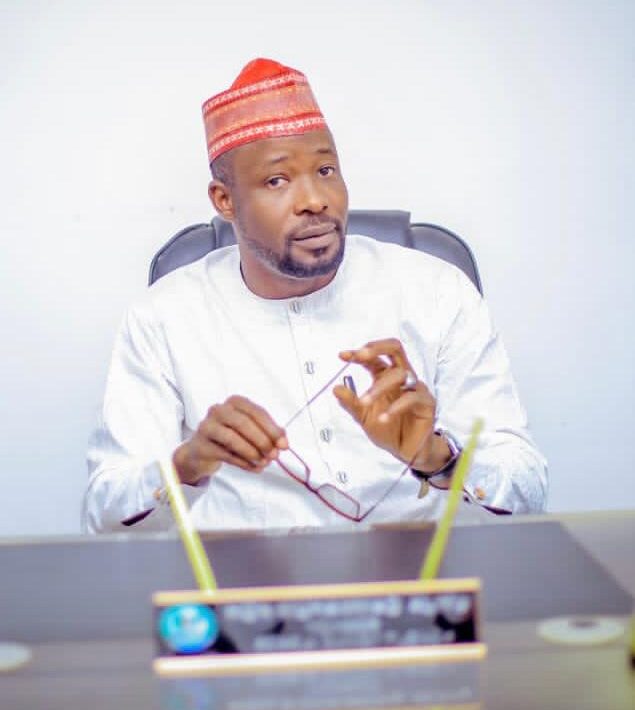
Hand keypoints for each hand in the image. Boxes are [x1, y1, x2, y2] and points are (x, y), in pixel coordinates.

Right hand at [172, 396, 287, 484]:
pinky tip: (254, 468)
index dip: (272, 429)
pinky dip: (243, 463)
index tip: (284, 444)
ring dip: (252, 453)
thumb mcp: (251, 431)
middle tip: (274, 455)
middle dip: (262, 441)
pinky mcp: (202, 445)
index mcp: (235, 402)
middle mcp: (219, 410)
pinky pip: (225, 455)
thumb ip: (268, 433)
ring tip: (264, 462)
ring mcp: (207, 426)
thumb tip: (283, 443)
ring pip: (232, 439)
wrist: (203, 450)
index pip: (256, 412)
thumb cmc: (231, 436)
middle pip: (243, 423)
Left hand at [333, 338, 450, 471]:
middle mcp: (402, 377)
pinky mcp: (427, 403)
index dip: (359, 353)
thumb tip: (336, 388)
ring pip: (400, 374)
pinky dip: (395, 407)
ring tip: (364, 402)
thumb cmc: (387, 429)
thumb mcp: (363, 417)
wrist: (405, 451)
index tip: (343, 355)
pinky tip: (383, 418)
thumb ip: (350, 403)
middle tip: (360, 355)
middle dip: (377, 348)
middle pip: (395, 349)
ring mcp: (416, 388)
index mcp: (385, 376)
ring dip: (379, 387)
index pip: (374, 357)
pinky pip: (412, 398)